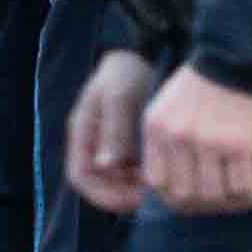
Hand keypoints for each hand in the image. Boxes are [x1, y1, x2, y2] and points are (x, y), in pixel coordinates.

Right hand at [67, 48, 156, 214]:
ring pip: (121, 182)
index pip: (81, 176)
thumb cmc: (126, 72)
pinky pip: (136, 172)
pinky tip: (171, 175)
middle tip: (156, 198)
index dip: (103, 194)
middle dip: (126, 197)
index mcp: (82, 133)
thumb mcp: (118, 96)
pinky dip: (150, 178)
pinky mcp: (130, 146)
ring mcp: (112, 147)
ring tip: (166, 188)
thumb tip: (106, 165)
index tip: (134, 199)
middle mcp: (94, 145)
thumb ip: (113, 129)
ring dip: (140, 190)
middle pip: (102, 185)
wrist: (143, 51)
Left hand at [142, 65, 251, 213]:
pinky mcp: (238, 144)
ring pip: (213, 197)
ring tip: (240, 197)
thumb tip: (167, 185)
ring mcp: (207, 142)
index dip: (175, 198)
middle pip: (184, 196)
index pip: (156, 184)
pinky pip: (241, 188)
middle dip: (203, 206)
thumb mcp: (169, 104)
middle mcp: (178, 137)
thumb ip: (164, 140)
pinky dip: (249, 197)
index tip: (194, 197)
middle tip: (221, 202)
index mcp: (156, 127)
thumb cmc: (207, 81)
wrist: (241, 55)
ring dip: (229, 204)